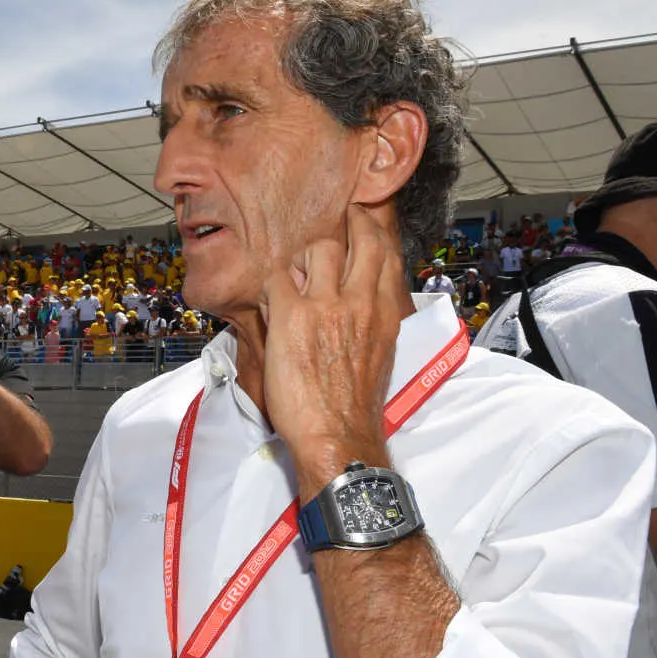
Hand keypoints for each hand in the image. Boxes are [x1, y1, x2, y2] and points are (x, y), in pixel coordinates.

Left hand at [259, 202, 402, 494]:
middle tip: (333, 223)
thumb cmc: (355, 404)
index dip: (370, 231)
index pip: (386, 253)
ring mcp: (327, 306)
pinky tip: (271, 310)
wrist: (338, 435)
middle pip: (358, 237)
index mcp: (385, 312)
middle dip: (346, 224)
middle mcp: (361, 302)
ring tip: (294, 284)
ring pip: (316, 249)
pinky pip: (276, 280)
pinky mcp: (292, 316)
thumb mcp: (380, 354)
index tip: (361, 222)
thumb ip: (370, 319)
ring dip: (302, 261)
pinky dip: (270, 291)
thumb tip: (353, 299)